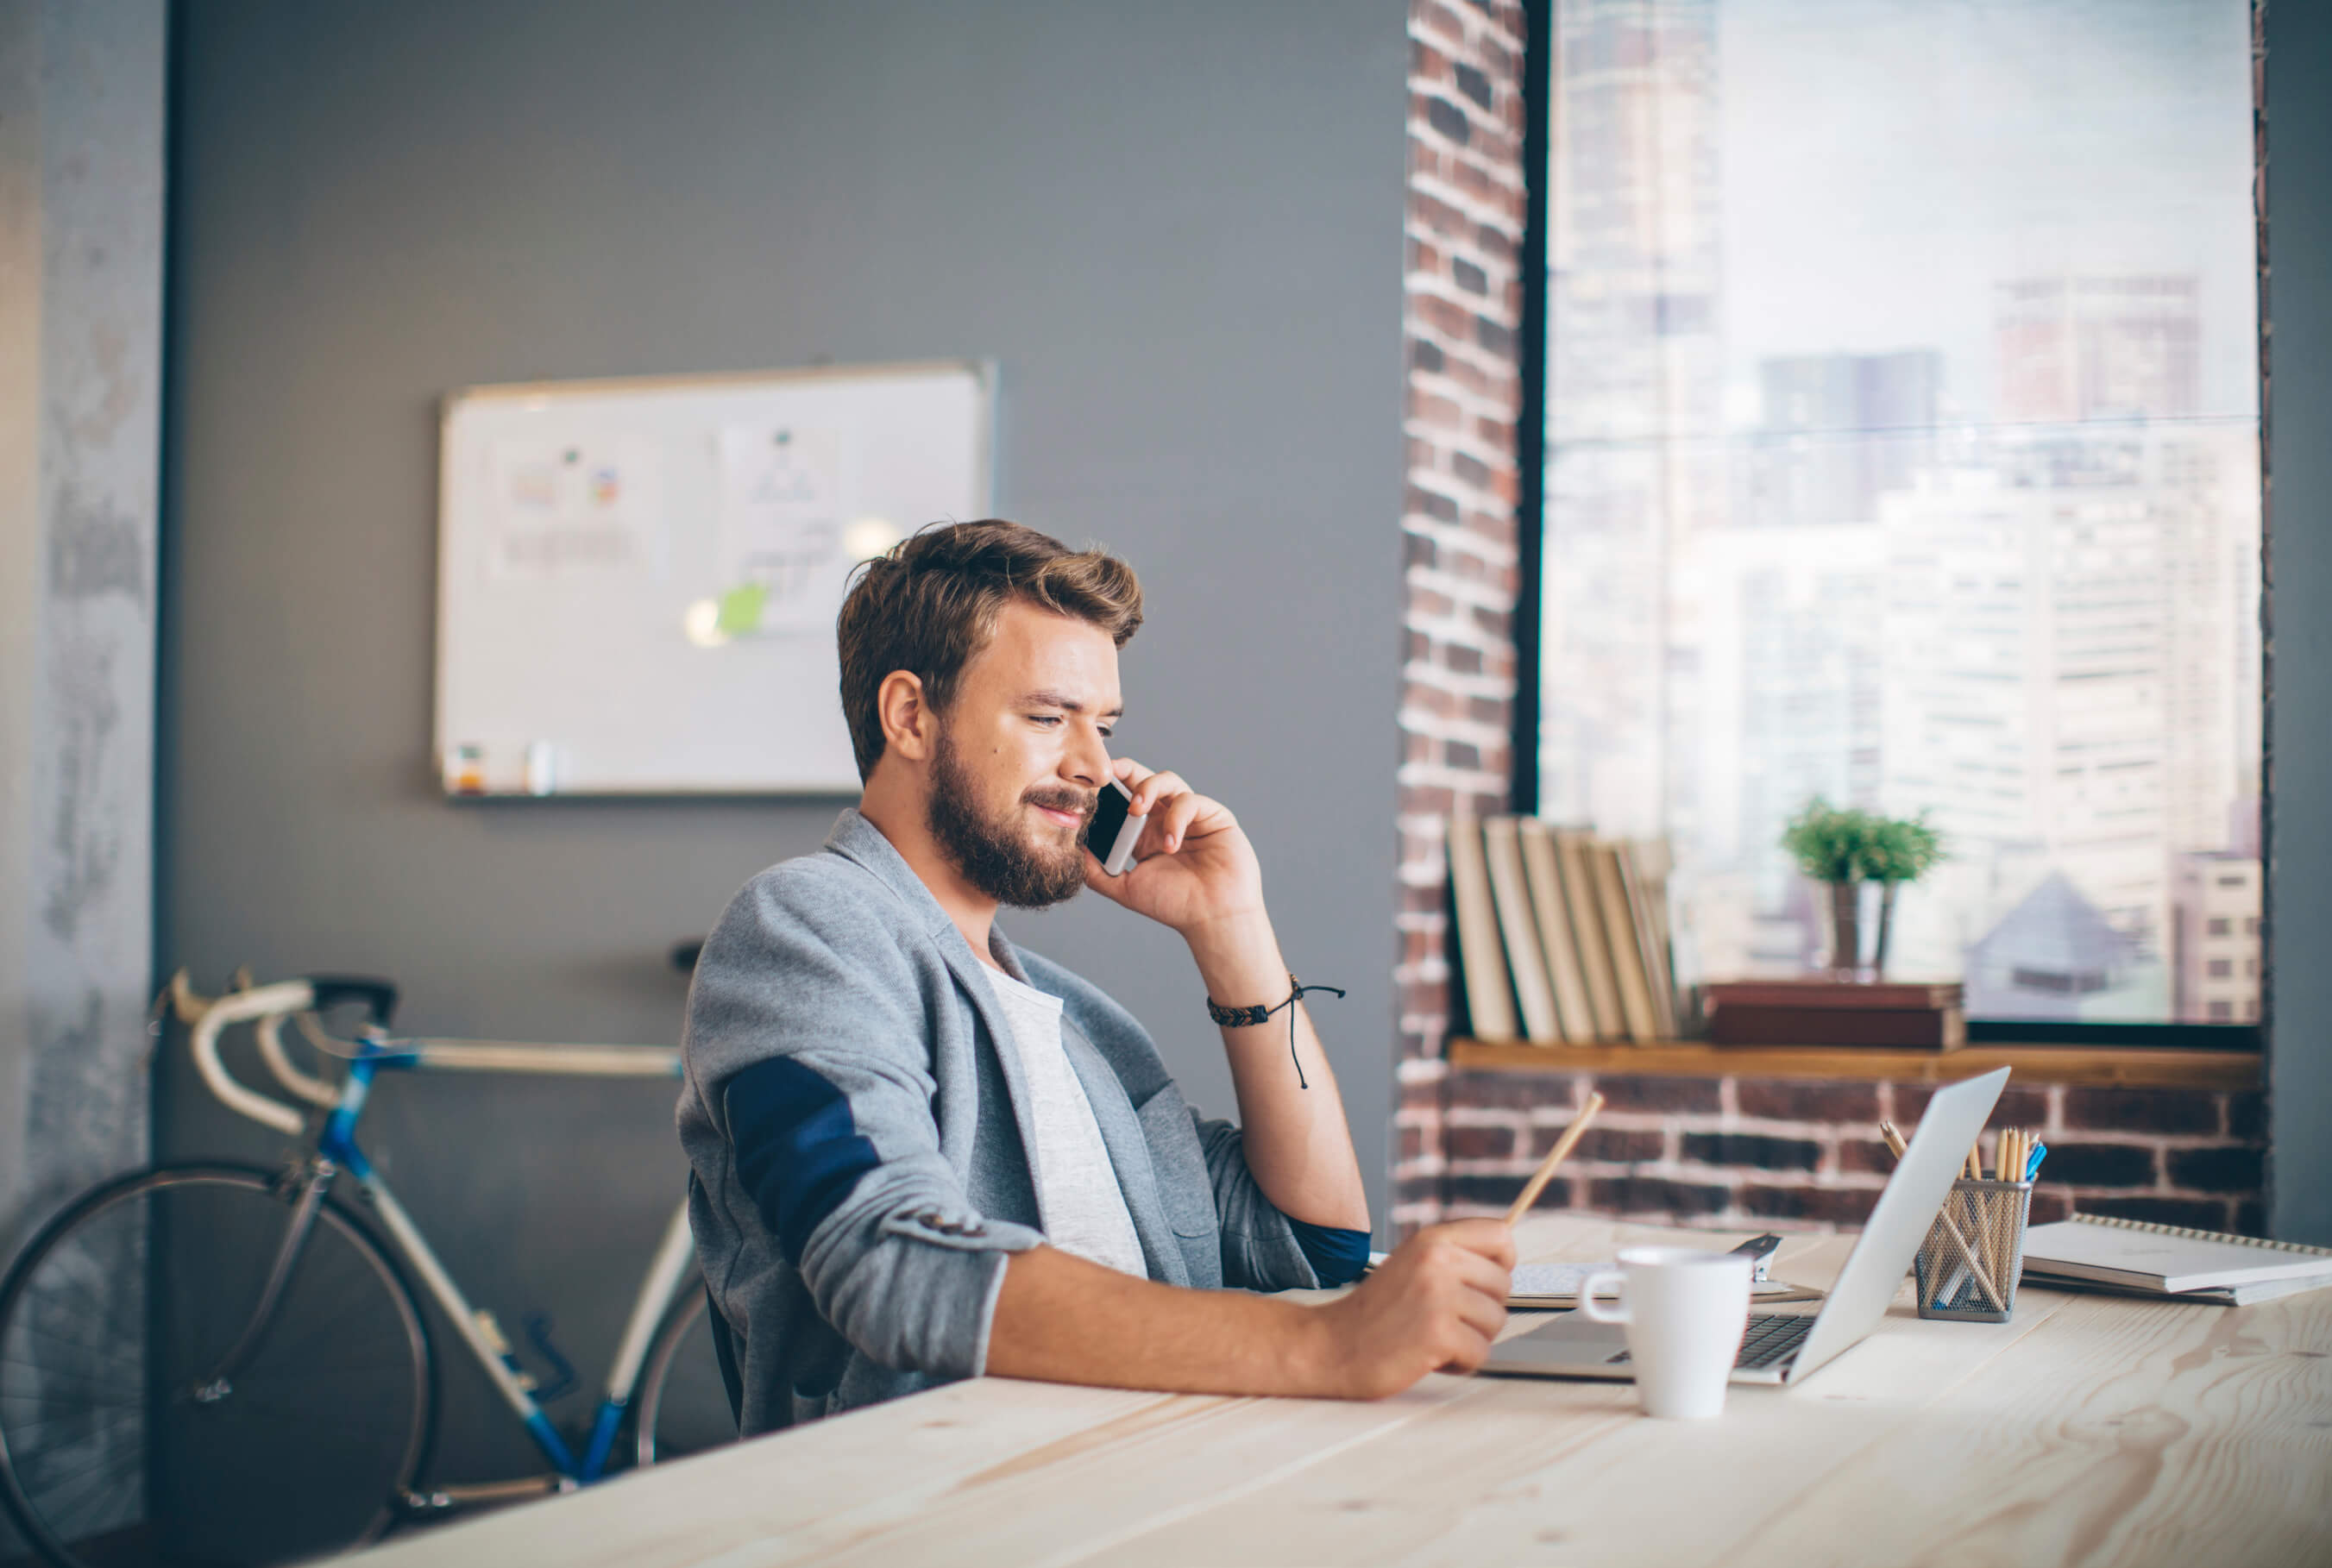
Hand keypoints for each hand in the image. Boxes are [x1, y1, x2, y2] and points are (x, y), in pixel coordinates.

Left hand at [1084, 758, 1264, 937]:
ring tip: (1136, 809)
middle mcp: (1166, 819)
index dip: (1108, 787)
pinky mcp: (1214, 816)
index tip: (1088, 784)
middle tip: (1108, 773)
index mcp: (1145, 833)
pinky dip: (1176, 817)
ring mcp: (1191, 816)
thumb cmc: (1174, 905)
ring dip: (1148, 788)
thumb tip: (1073, 849)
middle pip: (1144, 779)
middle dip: (1125, 770)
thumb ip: (1096, 871)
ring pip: (1168, 781)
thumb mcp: (1125, 888)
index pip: (1124, 798)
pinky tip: (1171, 843)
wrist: (1212, 919)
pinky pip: (1191, 801)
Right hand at [1309, 1220, 1513, 1397]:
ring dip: (1471, 1339)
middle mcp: (1437, 1260)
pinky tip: (1430, 1356)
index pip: (1501, 1236)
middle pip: (1503, 1285)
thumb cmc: (1374, 1312)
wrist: (1331, 1345)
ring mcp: (1438, 1295)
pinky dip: (1460, 1363)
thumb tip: (1504, 1263)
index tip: (1478, 1283)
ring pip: (1496, 1321)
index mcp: (1432, 1239)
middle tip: (1444, 1319)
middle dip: (1481, 1311)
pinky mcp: (1438, 1332)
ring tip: (1434, 1337)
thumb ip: (1452, 1256)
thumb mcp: (1411, 1263)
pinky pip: (1480, 1353)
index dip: (1500, 1264)